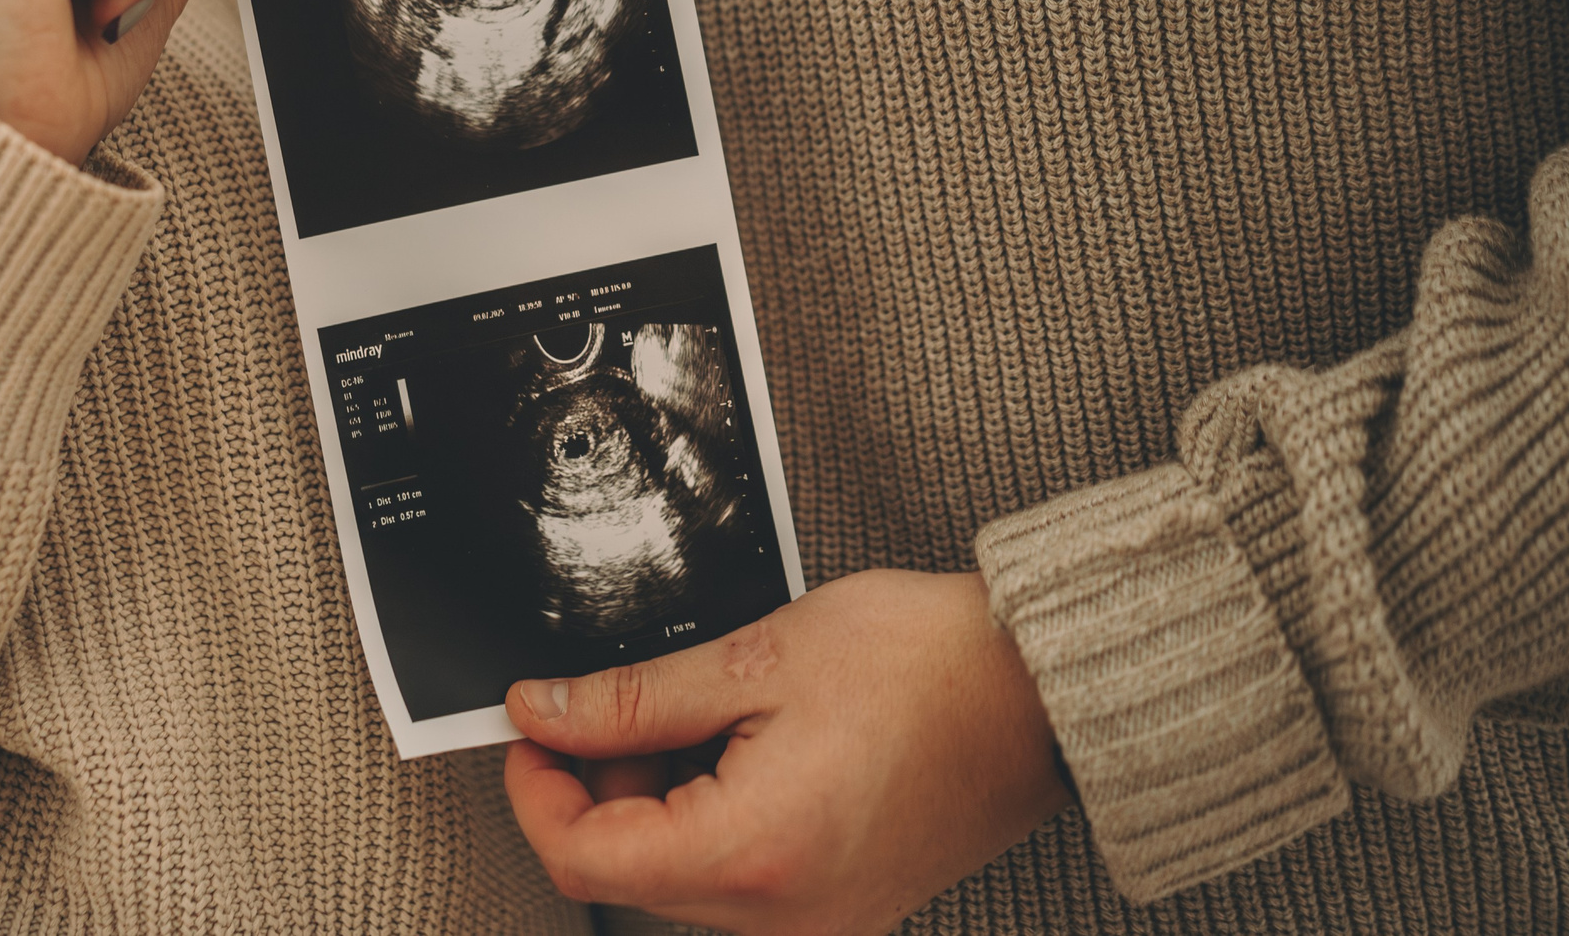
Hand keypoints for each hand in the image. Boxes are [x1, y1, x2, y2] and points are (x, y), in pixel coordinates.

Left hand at [503, 571, 1070, 935]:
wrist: (1039, 691)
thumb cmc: (924, 665)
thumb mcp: (752, 659)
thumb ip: (631, 699)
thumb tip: (542, 713)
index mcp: (753, 855)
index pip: (584, 860)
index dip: (535, 788)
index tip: (528, 728)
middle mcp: (783, 915)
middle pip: (628, 871)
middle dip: (601, 783)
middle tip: (623, 700)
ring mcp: (817, 918)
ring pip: (680, 872)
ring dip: (660, 794)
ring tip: (707, 708)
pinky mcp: (841, 902)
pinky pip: (737, 875)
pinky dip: (712, 810)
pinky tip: (744, 740)